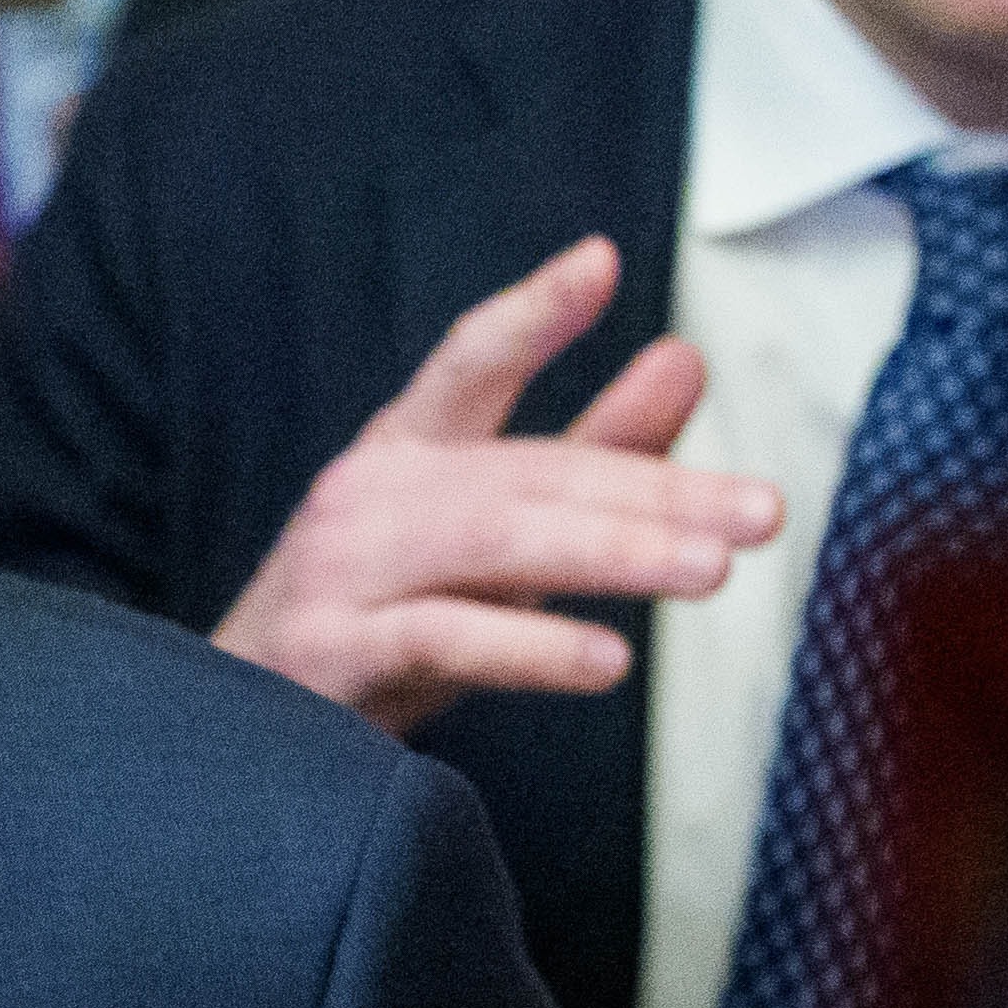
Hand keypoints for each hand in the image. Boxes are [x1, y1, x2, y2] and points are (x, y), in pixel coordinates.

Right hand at [206, 234, 773, 733]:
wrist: (248, 743)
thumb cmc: (380, 621)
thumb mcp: (493, 535)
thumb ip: (589, 449)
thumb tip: (684, 356)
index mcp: (404, 451)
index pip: (470, 363)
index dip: (533, 314)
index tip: (602, 264)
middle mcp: (368, 495)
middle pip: (524, 475)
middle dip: (651, 492)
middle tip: (759, 512)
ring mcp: (344, 573)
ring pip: (493, 545)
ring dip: (613, 556)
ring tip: (711, 570)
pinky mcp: (333, 654)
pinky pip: (445, 640)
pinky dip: (532, 648)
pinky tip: (607, 660)